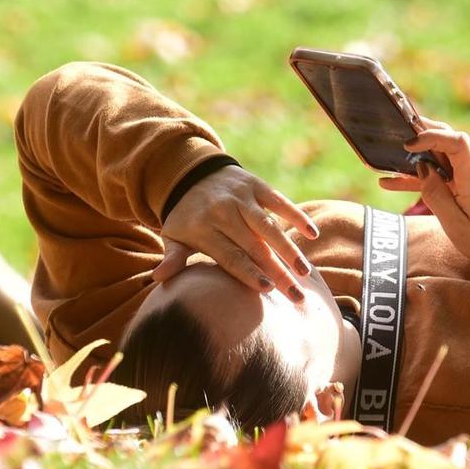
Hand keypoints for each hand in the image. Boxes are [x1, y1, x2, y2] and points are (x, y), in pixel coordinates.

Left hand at [156, 165, 319, 301]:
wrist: (191, 173)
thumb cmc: (186, 217)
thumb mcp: (173, 236)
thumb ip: (171, 257)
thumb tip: (158, 278)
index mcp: (203, 229)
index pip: (229, 256)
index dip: (247, 272)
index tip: (266, 290)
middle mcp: (223, 212)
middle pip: (253, 247)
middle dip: (276, 271)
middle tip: (295, 296)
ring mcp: (241, 197)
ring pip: (268, 226)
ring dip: (288, 249)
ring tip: (304, 272)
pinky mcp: (256, 185)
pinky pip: (278, 201)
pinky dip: (295, 216)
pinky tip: (312, 234)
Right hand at [378, 121, 469, 274]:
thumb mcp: (456, 225)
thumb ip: (436, 195)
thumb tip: (421, 168)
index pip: (456, 141)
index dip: (431, 136)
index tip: (408, 144)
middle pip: (447, 139)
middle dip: (420, 133)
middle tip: (393, 131)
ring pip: (441, 155)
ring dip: (415, 156)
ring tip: (385, 156)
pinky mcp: (469, 183)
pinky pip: (442, 173)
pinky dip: (420, 175)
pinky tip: (392, 181)